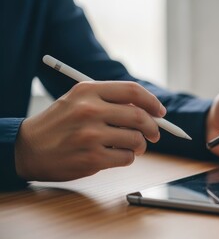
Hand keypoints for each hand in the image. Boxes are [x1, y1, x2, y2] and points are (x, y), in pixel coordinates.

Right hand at [15, 81, 165, 180]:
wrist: (28, 148)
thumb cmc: (59, 124)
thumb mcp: (78, 100)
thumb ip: (110, 101)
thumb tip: (148, 110)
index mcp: (87, 90)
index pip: (132, 91)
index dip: (152, 102)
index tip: (160, 112)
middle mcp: (90, 110)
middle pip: (140, 117)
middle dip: (154, 128)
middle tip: (155, 134)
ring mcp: (91, 135)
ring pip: (136, 139)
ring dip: (140, 145)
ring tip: (132, 146)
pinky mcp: (92, 158)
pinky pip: (127, 158)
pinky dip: (128, 158)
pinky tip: (116, 155)